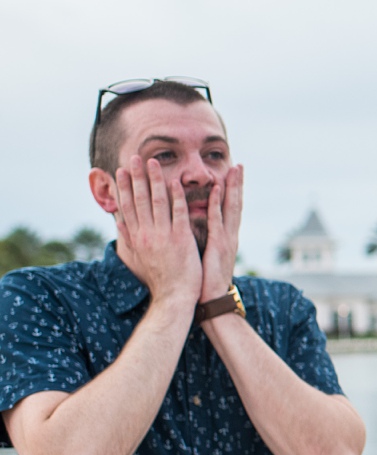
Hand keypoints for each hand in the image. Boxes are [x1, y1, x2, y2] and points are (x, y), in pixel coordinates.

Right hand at [114, 156, 201, 307]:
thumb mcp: (139, 257)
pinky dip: (176, 196)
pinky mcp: (181, 239)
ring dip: (154, 180)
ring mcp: (163, 235)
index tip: (121, 171)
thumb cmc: (159, 278)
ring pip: (158, 202)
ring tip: (152, 162)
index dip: (124, 187)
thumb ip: (129, 238)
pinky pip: (178, 213)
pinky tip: (174, 181)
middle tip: (134, 157)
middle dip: (136, 177)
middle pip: (140, 200)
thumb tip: (118, 222)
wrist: (173, 296)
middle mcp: (147, 233)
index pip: (128, 207)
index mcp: (137, 237)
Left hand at [199, 165, 242, 301]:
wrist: (212, 301)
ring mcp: (226, 239)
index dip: (232, 193)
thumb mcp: (205, 259)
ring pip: (230, 208)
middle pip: (235, 205)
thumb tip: (194, 235)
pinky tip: (217, 189)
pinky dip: (217, 203)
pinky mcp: (219, 245)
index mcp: (226, 239)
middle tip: (238, 165)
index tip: (232, 176)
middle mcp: (230, 236)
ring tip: (233, 170)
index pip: (230, 211)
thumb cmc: (204, 283)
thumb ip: (204, 244)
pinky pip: (217, 219)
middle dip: (237, 185)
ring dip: (232, 187)